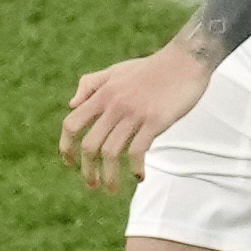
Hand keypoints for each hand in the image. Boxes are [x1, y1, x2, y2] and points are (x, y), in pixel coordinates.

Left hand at [59, 43, 215, 191]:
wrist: (184, 61)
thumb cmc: (151, 68)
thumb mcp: (115, 71)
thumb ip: (91, 84)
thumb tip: (71, 104)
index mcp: (102, 94)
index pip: (71, 124)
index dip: (66, 147)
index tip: (70, 163)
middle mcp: (114, 105)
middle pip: (89, 145)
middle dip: (87, 170)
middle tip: (92, 185)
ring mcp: (134, 114)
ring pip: (111, 152)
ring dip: (108, 176)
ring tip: (111, 189)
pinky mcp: (155, 121)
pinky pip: (137, 151)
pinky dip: (135, 168)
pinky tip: (139, 176)